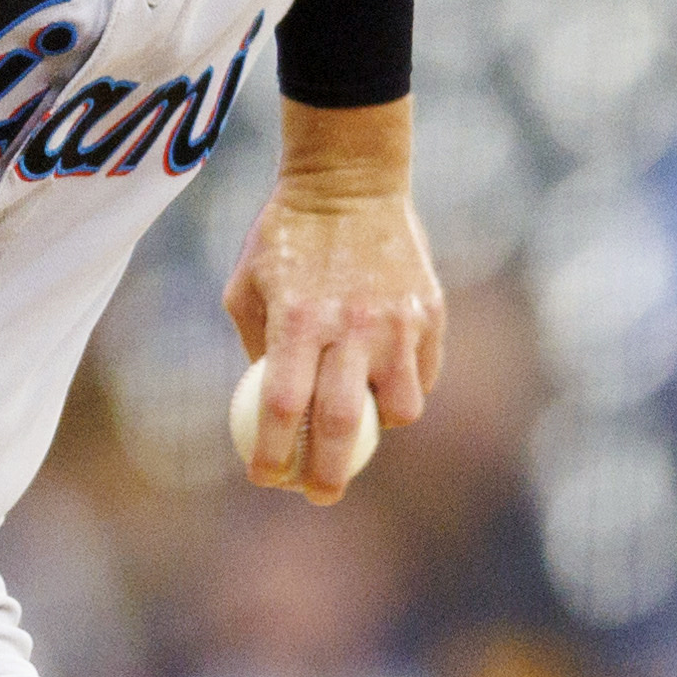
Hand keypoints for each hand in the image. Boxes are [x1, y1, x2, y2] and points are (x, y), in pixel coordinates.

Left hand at [220, 97, 441, 502]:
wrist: (349, 182)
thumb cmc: (284, 239)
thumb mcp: (246, 289)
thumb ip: (260, 351)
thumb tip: (269, 413)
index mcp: (297, 319)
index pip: (282, 408)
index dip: (272, 454)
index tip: (266, 478)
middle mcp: (350, 324)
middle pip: (340, 424)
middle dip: (327, 473)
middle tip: (318, 495)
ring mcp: (397, 321)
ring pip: (399, 408)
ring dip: (377, 430)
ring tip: (359, 428)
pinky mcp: (430, 313)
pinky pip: (422, 375)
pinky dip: (404, 391)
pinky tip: (383, 385)